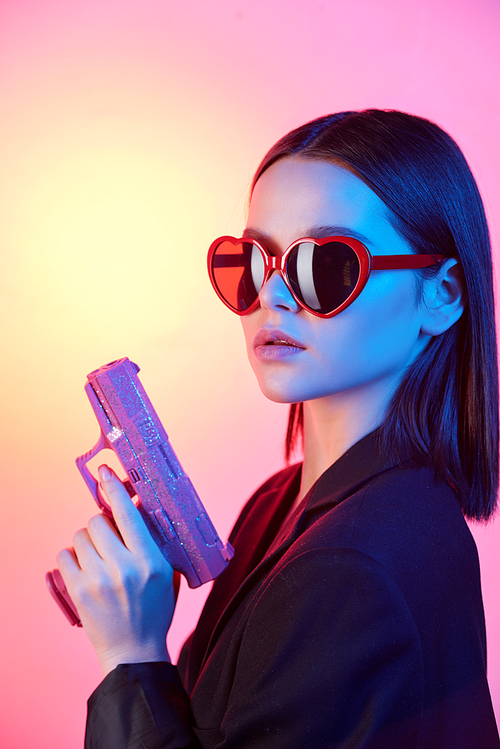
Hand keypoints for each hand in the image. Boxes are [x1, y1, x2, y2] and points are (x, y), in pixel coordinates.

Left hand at [57, 466, 175, 676]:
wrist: (134, 651)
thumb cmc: (154, 611)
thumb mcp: (166, 573)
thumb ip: (156, 542)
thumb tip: (139, 508)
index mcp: (150, 560)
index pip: (127, 513)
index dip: (114, 488)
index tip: (105, 472)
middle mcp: (124, 567)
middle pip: (98, 522)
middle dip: (101, 524)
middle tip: (107, 537)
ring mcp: (99, 580)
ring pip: (80, 536)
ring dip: (86, 540)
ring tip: (96, 556)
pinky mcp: (79, 591)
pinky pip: (64, 555)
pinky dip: (71, 556)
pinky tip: (83, 566)